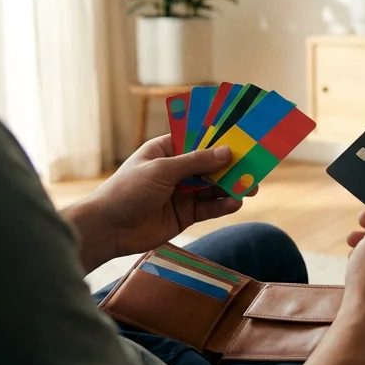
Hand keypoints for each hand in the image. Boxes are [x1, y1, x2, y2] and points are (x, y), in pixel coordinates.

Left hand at [73, 135, 252, 264]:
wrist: (108, 228)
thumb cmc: (127, 190)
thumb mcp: (162, 170)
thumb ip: (196, 162)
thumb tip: (227, 152)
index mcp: (166, 149)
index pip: (198, 139)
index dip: (221, 138)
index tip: (244, 136)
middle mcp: (176, 169)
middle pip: (210, 165)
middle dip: (232, 166)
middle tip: (256, 166)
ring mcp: (181, 193)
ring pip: (213, 187)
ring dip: (232, 186)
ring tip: (251, 187)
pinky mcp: (185, 215)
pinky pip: (209, 208)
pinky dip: (223, 205)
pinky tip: (234, 203)